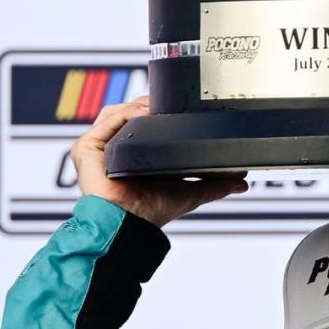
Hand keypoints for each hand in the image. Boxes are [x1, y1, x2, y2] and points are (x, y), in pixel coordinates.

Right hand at [70, 96, 247, 227]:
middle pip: (130, 112)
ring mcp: (98, 146)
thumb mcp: (190, 193)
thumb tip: (241, 181)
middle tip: (173, 103)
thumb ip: (214, 184)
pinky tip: (144, 114)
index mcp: (131, 153)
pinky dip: (127, 114)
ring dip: (140, 106)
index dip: (160, 110)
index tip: (181, 104)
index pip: (143, 120)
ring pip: (119, 112)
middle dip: (151, 104)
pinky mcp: (86, 148)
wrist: (131, 226)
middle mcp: (113, 147)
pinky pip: (107, 121)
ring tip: (160, 107)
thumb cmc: (151, 213)